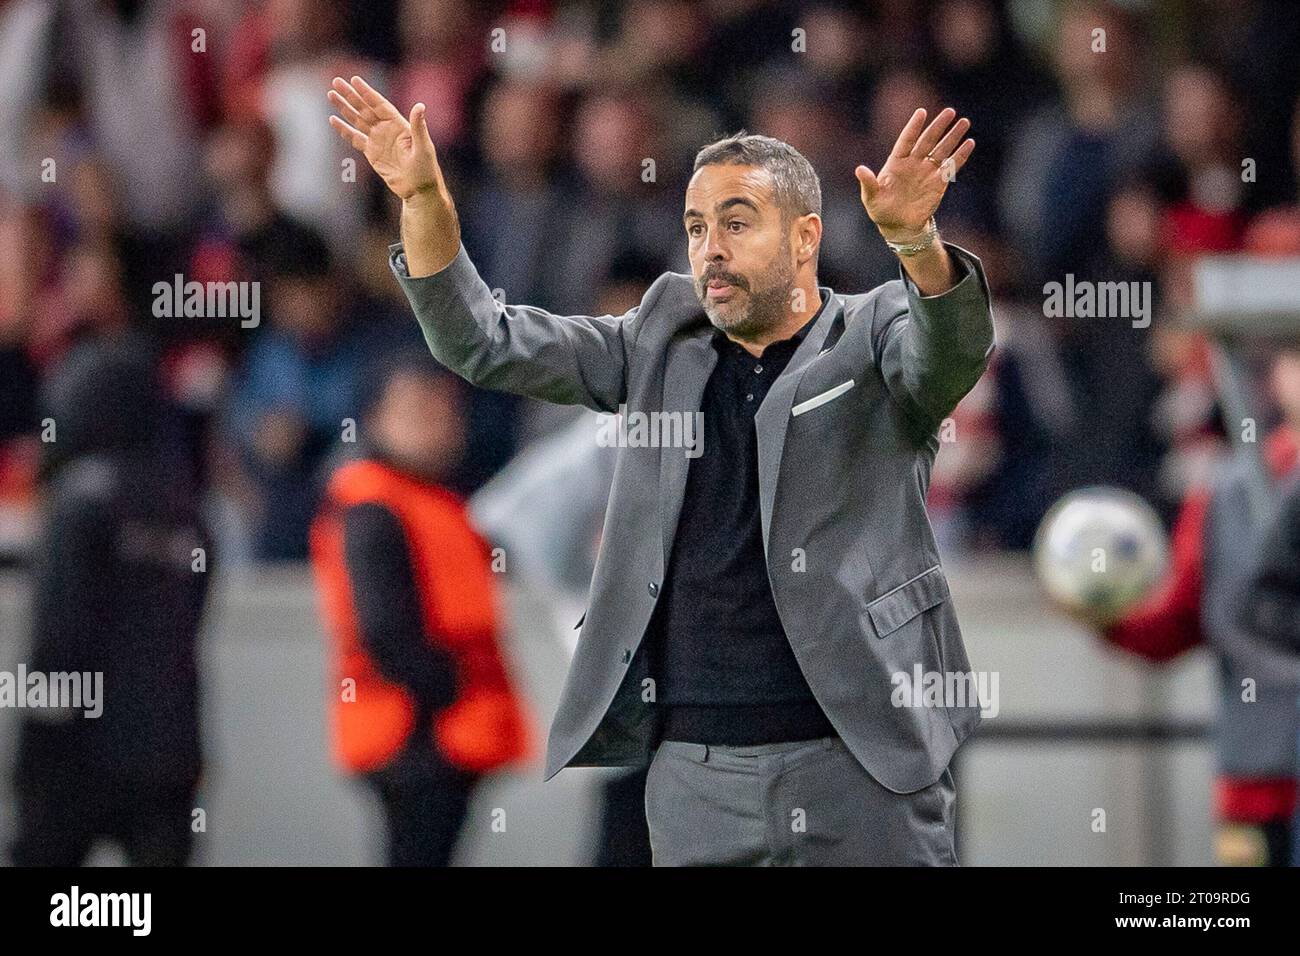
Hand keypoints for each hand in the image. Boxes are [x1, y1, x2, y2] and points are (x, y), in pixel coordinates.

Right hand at [327, 76, 440, 201]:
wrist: (418, 191)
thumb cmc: (426, 169)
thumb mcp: (423, 147)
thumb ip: (418, 126)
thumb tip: (420, 105)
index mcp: (399, 124)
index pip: (380, 104)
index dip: (367, 92)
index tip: (355, 80)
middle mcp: (387, 129)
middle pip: (365, 108)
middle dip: (351, 95)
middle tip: (336, 81)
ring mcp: (378, 140)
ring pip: (357, 120)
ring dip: (344, 108)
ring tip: (331, 95)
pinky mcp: (371, 153)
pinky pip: (355, 138)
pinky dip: (344, 130)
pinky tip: (333, 120)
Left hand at [855, 108, 973, 240]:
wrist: (898, 226)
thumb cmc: (881, 210)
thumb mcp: (871, 197)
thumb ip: (868, 183)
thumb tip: (859, 169)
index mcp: (896, 162)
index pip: (907, 140)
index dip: (914, 127)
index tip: (922, 112)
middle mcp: (913, 163)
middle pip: (928, 140)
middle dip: (939, 126)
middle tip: (950, 112)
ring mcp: (927, 171)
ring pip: (942, 150)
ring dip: (953, 136)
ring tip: (964, 122)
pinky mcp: (939, 182)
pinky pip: (951, 166)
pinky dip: (960, 155)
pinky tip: (969, 143)